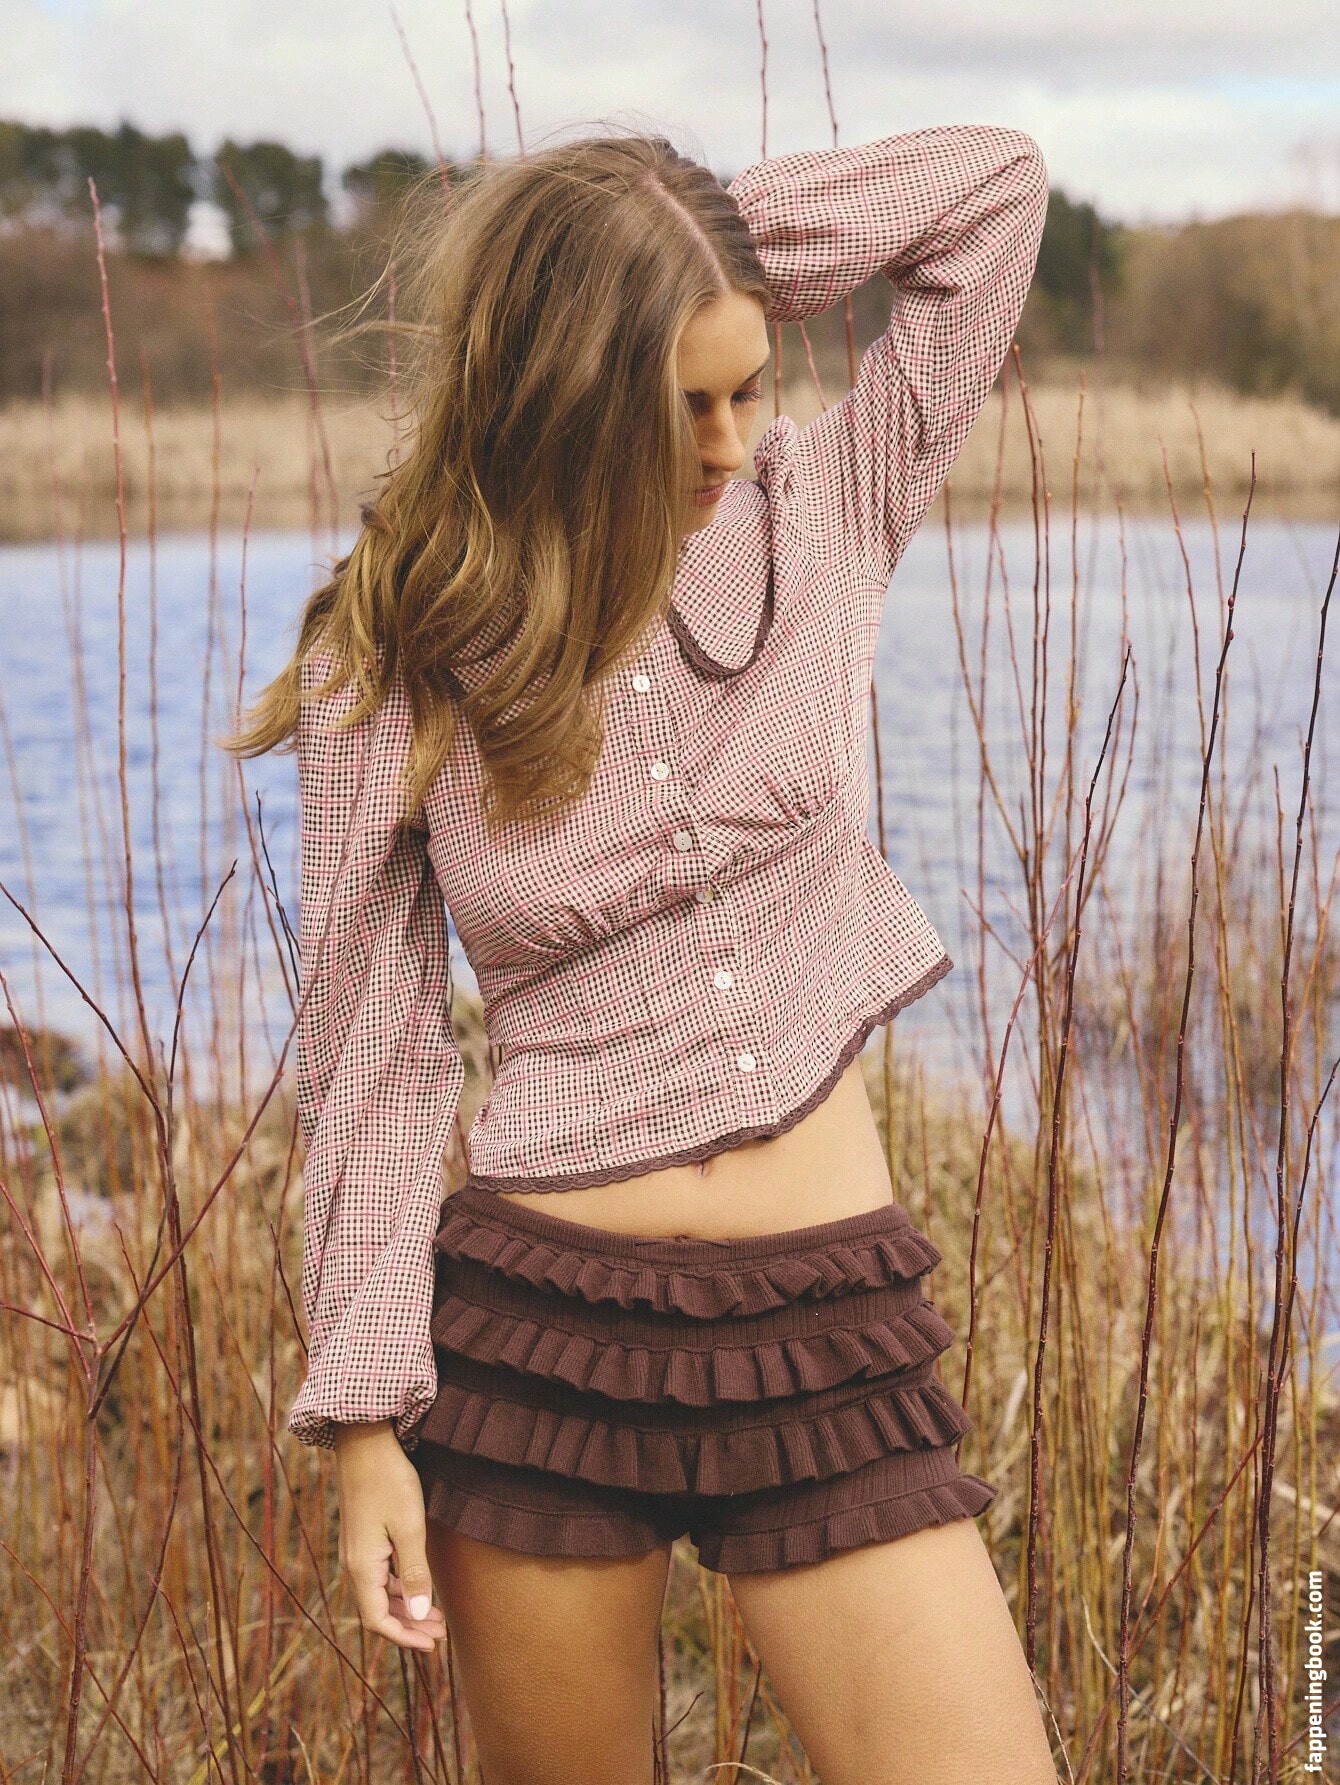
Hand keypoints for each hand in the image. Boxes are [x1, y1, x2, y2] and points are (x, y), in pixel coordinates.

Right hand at [332, 1420, 447, 1652]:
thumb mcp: (409, 1528)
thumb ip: (414, 1573)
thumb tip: (418, 1614)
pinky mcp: (362, 1537)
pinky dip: (398, 1587)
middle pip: (378, 1611)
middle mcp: (353, 1565)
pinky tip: (418, 1584)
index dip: (404, 1638)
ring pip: (379, 1593)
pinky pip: (378, 1575)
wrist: (365, 1442)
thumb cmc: (389, 1482)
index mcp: (362, 1568)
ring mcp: (356, 1550)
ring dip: (406, 1607)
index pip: (377, 1621)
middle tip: (442, 1633)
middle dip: (410, 1626)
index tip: (433, 1646)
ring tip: (436, 1614)